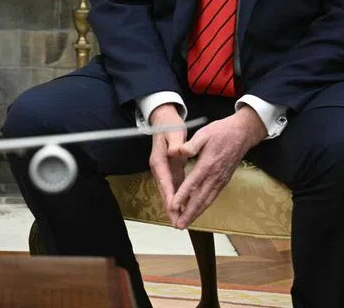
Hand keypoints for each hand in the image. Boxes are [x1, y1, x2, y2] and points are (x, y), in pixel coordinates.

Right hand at [147, 103, 186, 225]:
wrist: (164, 120)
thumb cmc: (169, 125)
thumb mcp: (173, 132)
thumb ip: (176, 142)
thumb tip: (177, 151)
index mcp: (159, 160)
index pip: (164, 180)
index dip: (169, 194)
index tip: (174, 207)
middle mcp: (159, 167)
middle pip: (165, 190)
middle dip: (171, 208)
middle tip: (178, 223)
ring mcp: (164, 170)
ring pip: (169, 192)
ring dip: (174, 207)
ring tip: (180, 222)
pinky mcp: (171, 170)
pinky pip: (174, 187)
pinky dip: (179, 199)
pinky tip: (184, 208)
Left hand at [168, 107, 266, 228]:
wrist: (242, 134)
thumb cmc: (221, 132)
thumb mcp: (204, 133)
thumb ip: (191, 144)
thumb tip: (179, 151)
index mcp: (207, 164)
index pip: (192, 183)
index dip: (182, 195)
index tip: (173, 206)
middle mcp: (215, 175)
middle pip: (200, 198)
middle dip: (189, 212)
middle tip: (179, 225)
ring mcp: (220, 180)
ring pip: (207, 200)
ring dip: (196, 213)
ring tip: (186, 223)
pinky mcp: (224, 181)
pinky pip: (213, 197)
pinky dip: (204, 206)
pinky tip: (197, 211)